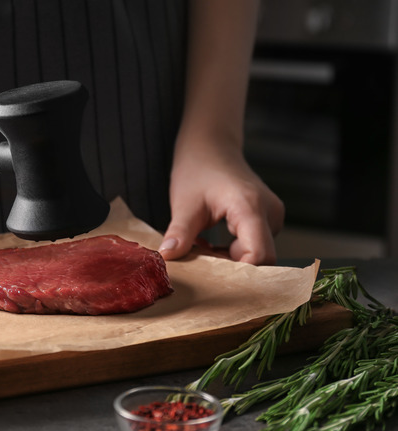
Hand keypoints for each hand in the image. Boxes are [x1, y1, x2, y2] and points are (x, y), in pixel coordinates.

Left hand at [159, 142, 284, 264]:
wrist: (210, 146)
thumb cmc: (197, 169)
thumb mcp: (184, 203)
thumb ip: (179, 233)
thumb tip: (167, 258)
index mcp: (251, 207)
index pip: (259, 255)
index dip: (238, 274)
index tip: (210, 277)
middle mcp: (269, 213)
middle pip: (260, 259)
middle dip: (231, 269)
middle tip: (200, 265)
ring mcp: (271, 216)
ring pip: (256, 254)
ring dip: (228, 261)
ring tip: (200, 251)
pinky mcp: (266, 219)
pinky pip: (253, 246)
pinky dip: (231, 252)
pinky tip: (209, 245)